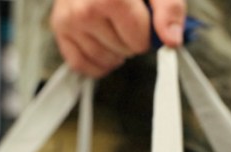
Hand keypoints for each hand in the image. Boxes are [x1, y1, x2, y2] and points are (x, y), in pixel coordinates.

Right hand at [50, 0, 185, 77]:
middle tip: (129, 17)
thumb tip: (172, 40)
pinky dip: (96, 62)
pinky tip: (105, 45)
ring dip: (116, 51)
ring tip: (116, 26)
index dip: (149, 33)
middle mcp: (85, 10)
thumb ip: (169, 9)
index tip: (146, 18)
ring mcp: (68, 20)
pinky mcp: (59, 28)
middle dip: (132, 39)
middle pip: (123, 51)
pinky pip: (80, 64)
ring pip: (104, 60)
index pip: (139, 41)